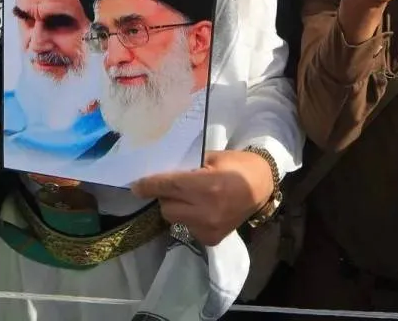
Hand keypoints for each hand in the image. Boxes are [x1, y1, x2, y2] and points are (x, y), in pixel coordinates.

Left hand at [131, 149, 275, 246]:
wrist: (262, 186)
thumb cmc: (236, 165)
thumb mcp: (210, 158)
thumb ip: (185, 167)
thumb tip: (159, 173)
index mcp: (206, 187)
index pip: (168, 186)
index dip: (149, 185)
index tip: (135, 186)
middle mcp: (205, 211)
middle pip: (166, 206)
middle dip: (165, 195)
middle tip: (174, 185)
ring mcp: (208, 228)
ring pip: (174, 219)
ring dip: (176, 207)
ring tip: (190, 197)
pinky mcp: (211, 239)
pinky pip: (187, 227)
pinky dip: (188, 217)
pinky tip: (201, 209)